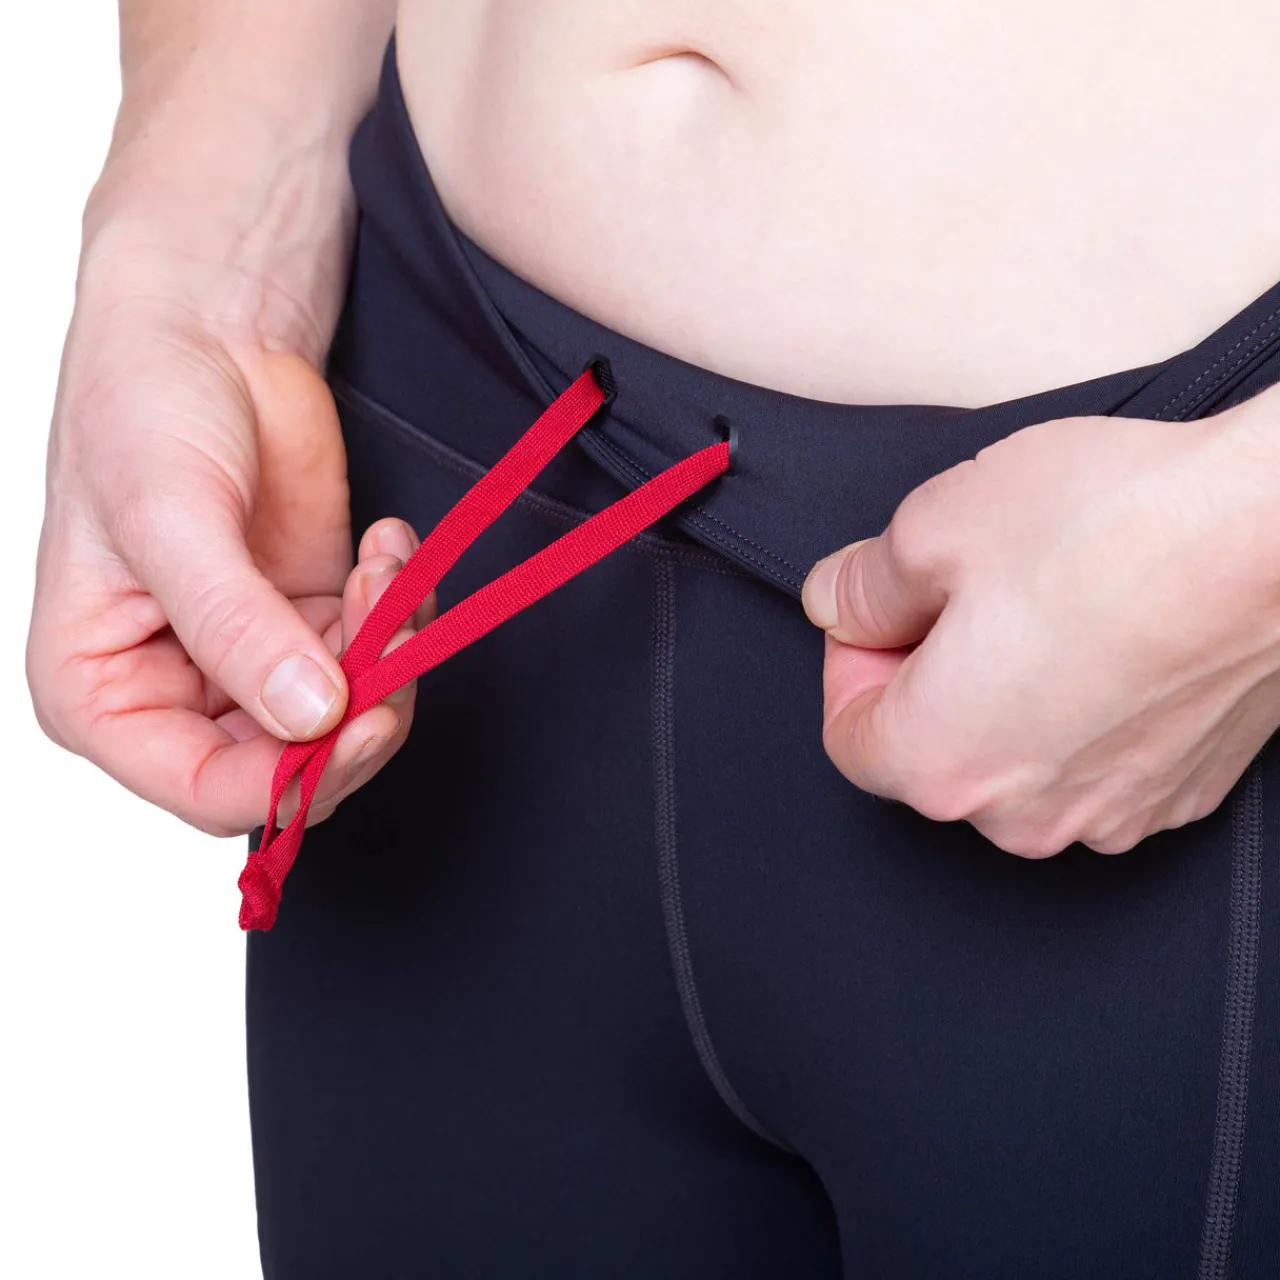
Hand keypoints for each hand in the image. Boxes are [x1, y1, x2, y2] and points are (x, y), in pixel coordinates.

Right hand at [27, 232, 422, 835]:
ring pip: (343, 723)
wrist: (208, 327)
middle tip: (393, 641)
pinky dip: (397, 615)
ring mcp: (251, 661)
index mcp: (100, 691)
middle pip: (288, 770)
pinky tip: (385, 547)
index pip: (205, 789)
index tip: (355, 723)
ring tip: (381, 568)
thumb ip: (236, 626)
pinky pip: (374, 661)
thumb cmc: (143, 405)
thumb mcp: (173, 517)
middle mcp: (175, 692)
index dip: (289, 779)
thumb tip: (307, 716)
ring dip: (386, 659)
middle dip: (355, 717)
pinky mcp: (310, 621)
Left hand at [801, 390, 1279, 855]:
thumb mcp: (933, 527)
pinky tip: (1107, 631)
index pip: (848, 736)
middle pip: (932, 751)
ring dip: (1005, 690)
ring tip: (1045, 602)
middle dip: (927, 673)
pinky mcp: (1180, 792)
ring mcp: (1113, 813)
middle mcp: (1025, 816)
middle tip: (962, 589)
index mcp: (944, 762)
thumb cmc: (1117, 525)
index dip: (852, 660)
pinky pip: (1091, 759)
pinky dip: (1078, 707)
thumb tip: (838, 602)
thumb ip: (861, 585)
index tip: (881, 609)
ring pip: (1014, 756)